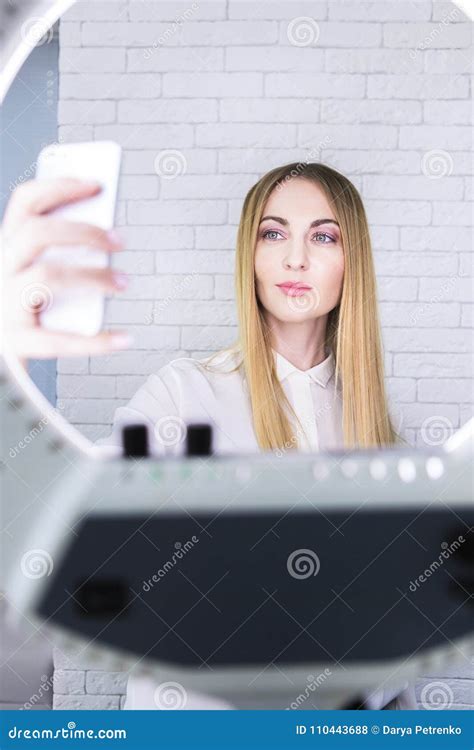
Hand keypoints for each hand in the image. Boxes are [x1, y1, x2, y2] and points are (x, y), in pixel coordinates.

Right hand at [1, 177, 131, 359]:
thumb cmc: (22, 314)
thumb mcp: (33, 277)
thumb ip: (60, 257)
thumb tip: (105, 239)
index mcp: (4, 249)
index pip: (24, 203)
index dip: (60, 187)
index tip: (97, 184)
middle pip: (36, 233)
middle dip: (83, 231)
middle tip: (120, 240)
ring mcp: (3, 305)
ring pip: (47, 276)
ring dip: (93, 276)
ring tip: (123, 282)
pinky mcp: (14, 341)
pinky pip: (57, 339)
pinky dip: (95, 341)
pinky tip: (122, 339)